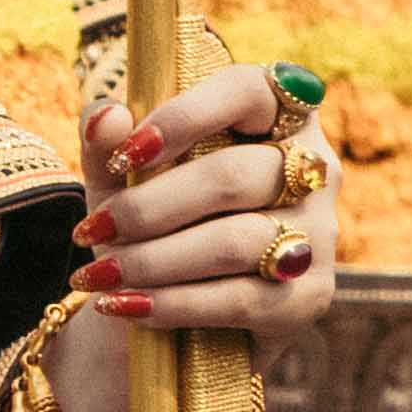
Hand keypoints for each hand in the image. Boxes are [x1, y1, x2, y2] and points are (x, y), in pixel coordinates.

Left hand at [43, 64, 338, 411]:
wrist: (178, 320)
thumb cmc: (152, 223)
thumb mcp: (119, 181)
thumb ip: (107, 142)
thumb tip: (105, 117)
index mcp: (275, 115)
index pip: (248, 91)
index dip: (185, 116)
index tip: (125, 153)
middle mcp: (312, 167)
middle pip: (233, 176)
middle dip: (148, 208)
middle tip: (92, 230)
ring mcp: (319, 233)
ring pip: (234, 242)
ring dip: (153, 261)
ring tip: (99, 275)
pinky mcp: (310, 296)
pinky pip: (239, 299)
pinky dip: (172, 304)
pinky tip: (125, 306)